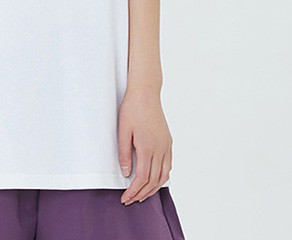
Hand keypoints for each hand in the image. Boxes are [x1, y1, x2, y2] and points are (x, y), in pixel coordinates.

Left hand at [117, 88, 171, 204]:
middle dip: (142, 193)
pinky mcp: (168, 141)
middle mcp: (159, 149)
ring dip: (153, 188)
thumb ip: (124, 153)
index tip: (125, 198)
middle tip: (131, 200)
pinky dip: (162, 177)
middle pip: (153, 180)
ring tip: (142, 194)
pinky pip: (168, 165)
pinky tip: (155, 179)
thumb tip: (126, 173)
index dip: (134, 191)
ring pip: (163, 175)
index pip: (142, 178)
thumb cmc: (132, 108)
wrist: (146, 93)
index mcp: (147, 147)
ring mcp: (166, 145)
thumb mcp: (123, 130)